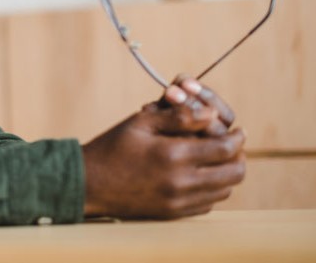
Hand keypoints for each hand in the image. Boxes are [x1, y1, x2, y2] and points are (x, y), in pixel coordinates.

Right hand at [82, 77, 245, 219]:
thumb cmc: (113, 146)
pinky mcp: (173, 214)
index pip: (225, 148)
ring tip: (217, 159)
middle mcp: (182, 182)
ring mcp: (179, 201)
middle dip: (238, 156)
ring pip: (224, 190)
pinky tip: (200, 176)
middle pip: (233, 173)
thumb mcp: (141, 122)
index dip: (237, 137)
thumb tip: (212, 112)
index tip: (238, 130)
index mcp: (174, 155)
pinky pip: (208, 204)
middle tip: (233, 145)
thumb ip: (179, 116)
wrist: (89, 182)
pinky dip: (212, 190)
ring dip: (226, 174)